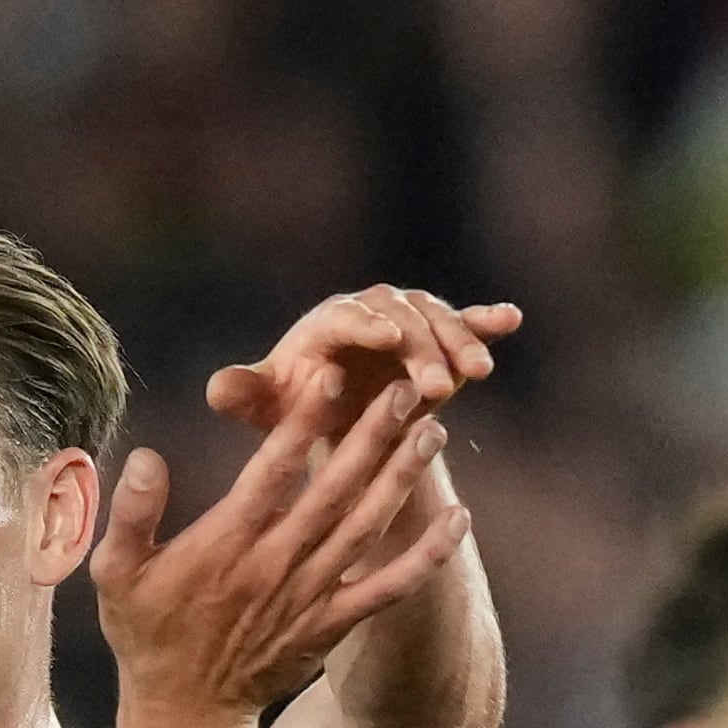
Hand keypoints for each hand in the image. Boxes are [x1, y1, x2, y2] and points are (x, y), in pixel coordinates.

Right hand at [92, 383, 469, 724]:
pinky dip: (426, 556)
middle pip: (334, 489)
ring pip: (366, 527)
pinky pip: (389, 587)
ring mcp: (309, 596)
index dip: (305, 421)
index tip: (335, 377)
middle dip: (372, 435)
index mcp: (226, 544)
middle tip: (405, 389)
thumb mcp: (116, 573)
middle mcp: (275, 565)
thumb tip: (147, 456)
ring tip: (432, 431)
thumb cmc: (148, 633)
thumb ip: (130, 514)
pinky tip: (458, 519)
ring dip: (402, 478)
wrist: (186, 711)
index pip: (272, 471)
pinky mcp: (332, 625)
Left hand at [210, 284, 518, 434]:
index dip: (368, 326)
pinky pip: (468, 322)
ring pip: (439, 322)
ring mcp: (412, 319)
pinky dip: (488, 321)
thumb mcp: (268, 408)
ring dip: (458, 344)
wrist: (337, 417)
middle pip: (402, 318)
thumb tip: (217, 388)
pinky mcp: (442, 335)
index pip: (349, 316)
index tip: (387, 340)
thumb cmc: (296, 410)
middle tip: (435, 385)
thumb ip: (244, 395)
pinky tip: (511, 320)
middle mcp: (373, 310)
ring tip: (477, 374)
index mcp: (328, 323)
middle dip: (421, 348)